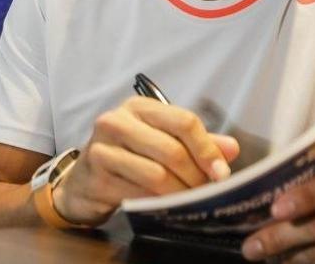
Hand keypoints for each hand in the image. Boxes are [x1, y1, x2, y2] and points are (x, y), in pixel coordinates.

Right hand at [52, 96, 239, 225]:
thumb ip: (196, 143)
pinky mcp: (96, 175)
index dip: (207, 149)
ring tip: (189, 201)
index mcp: (139, 107)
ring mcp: (103, 148)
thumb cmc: (126, 157)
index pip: (183, 121)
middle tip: (206, 192)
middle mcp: (117, 121)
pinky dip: (158, 203)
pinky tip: (165, 206)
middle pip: (172, 150)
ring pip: (156, 175)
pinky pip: (138, 193)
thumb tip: (231, 148)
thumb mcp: (160, 141)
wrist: (82, 181)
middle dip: (195, 176)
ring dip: (179, 193)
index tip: (221, 172)